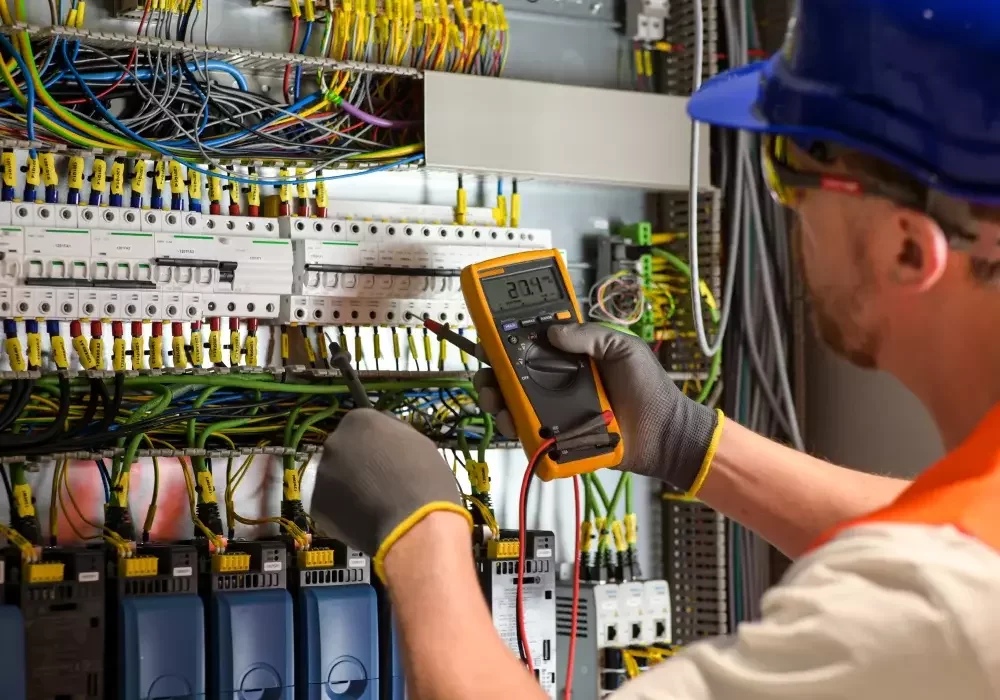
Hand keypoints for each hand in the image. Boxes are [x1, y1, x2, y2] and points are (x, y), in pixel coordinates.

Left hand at [311, 409, 471, 578]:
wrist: (415, 526)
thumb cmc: (425, 480)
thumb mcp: (419, 442)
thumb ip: (395, 432)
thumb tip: (386, 431)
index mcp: (360, 420)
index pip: (361, 426)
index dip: (374, 444)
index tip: (385, 458)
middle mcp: (335, 441)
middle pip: (343, 449)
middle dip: (357, 463)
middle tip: (378, 481)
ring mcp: (322, 473)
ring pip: (334, 476)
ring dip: (347, 486)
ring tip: (371, 503)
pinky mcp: (316, 503)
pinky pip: (329, 503)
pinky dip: (341, 509)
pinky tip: (362, 518)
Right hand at [474, 323, 721, 492]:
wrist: (664, 434)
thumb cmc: (650, 390)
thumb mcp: (623, 348)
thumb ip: (590, 335)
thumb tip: (553, 331)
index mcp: (572, 359)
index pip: (533, 345)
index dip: (509, 339)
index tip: (492, 336)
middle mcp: (558, 384)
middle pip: (513, 377)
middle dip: (492, 373)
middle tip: (487, 374)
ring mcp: (556, 411)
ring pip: (514, 405)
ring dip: (496, 401)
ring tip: (495, 401)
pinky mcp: (558, 438)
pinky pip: (529, 434)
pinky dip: (514, 429)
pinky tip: (511, 423)